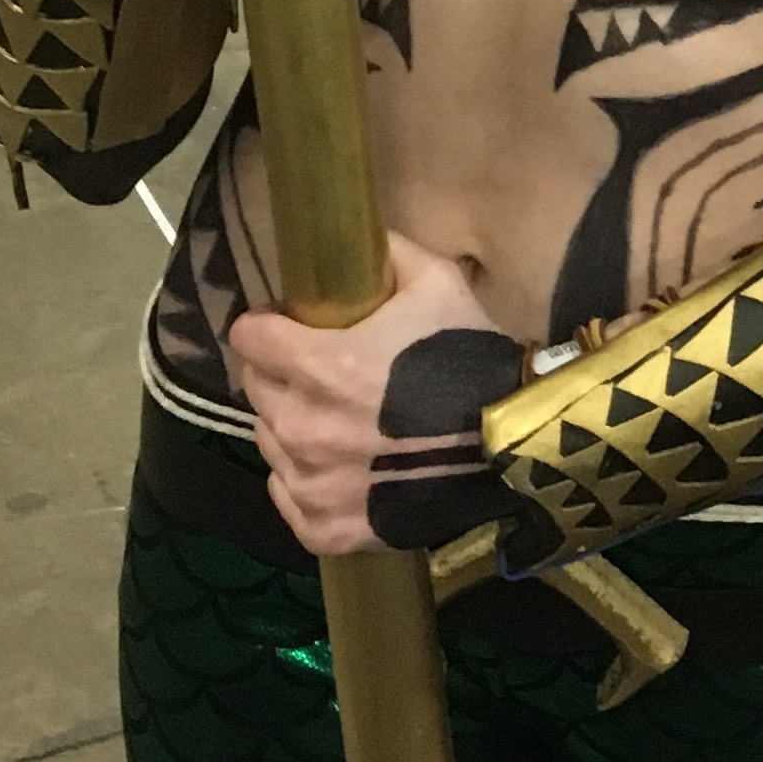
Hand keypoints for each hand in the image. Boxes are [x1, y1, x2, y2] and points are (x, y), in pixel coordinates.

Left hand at [229, 231, 526, 557]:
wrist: (513, 449)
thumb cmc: (471, 359)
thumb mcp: (439, 282)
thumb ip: (387, 253)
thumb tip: (354, 233)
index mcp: (320, 365)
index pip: (249, 338)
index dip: (269, 326)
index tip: (290, 326)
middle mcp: (303, 427)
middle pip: (257, 390)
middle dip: (282, 375)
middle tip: (322, 373)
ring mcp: (311, 483)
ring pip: (271, 442)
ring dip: (294, 427)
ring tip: (339, 421)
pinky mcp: (325, 528)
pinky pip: (289, 496)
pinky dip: (307, 481)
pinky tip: (341, 467)